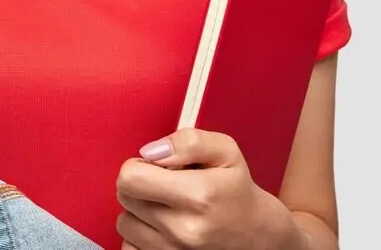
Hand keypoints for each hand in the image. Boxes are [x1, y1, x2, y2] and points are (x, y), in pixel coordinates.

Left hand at [116, 129, 306, 249]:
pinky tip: (161, 227)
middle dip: (139, 185)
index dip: (138, 165)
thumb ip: (188, 142)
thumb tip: (151, 152)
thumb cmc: (237, 189)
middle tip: (165, 185)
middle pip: (124, 197)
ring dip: (139, 211)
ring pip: (124, 223)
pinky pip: (129, 246)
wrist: (256, 235)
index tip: (155, 167)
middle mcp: (183, 230)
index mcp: (198, 195)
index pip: (130, 178)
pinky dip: (140, 235)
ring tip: (166, 206)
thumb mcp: (225, 151)